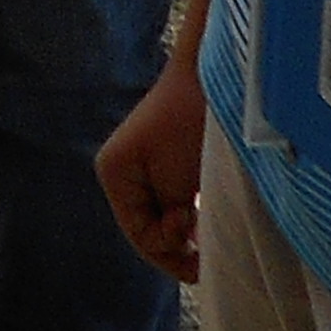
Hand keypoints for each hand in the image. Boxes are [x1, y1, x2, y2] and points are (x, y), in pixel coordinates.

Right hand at [97, 57, 209, 285]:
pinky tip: (207, 216)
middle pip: (148, 228)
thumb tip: (185, 254)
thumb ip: (173, 223)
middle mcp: (123, 173)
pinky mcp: (167, 163)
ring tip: (209, 232)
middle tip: (208, 253)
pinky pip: (174, 202)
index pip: (139, 234)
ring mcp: (144, 167)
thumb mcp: (178, 183)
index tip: (196, 229)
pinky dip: (191, 215)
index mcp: (115, 174)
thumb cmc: (195, 125)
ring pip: (163, 218)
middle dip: (178, 243)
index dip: (169, 248)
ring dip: (187, 230)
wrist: (216, 76)